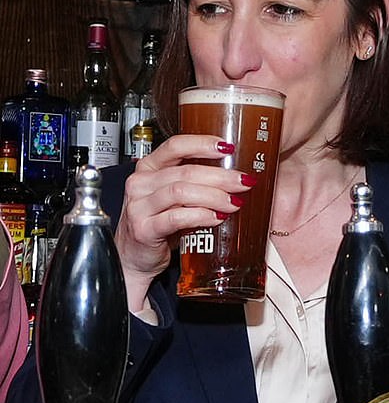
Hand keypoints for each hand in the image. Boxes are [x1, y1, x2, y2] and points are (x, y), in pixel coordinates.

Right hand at [115, 135, 255, 311]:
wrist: (133, 258)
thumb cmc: (155, 226)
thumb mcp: (171, 199)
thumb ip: (193, 185)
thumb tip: (233, 179)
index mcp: (148, 169)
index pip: (175, 146)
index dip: (202, 144)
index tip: (227, 147)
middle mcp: (141, 184)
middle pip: (185, 171)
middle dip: (220, 176)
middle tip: (243, 182)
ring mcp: (139, 206)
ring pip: (182, 192)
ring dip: (214, 196)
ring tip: (234, 202)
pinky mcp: (144, 229)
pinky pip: (176, 218)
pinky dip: (200, 216)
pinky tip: (216, 218)